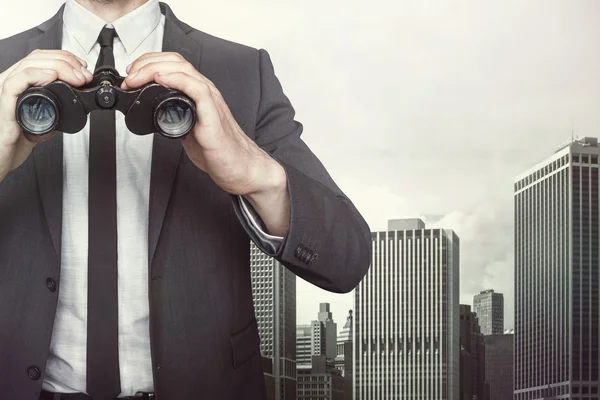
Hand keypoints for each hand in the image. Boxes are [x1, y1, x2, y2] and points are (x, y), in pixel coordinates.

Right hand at [0, 49, 92, 180]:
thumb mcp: (39, 125)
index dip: (64, 58)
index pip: (40, 59)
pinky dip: (35, 75)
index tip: (82, 68)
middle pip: (37, 58)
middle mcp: (10, 84)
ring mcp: (4, 92)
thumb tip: (66, 114)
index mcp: (19, 86)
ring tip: (76, 77)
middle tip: (84, 75)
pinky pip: (16, 82)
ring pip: (29, 65)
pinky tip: (51, 76)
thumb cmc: (12, 143)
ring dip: (59, 67)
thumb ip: (49, 116)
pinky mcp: (3, 104)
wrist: (0, 161)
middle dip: (66, 61)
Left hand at [124, 52, 289, 235]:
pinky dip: (177, 80)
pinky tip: (162, 80)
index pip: (174, 65)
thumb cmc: (219, 152)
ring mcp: (210, 102)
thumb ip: (174, 118)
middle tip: (129, 76)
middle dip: (147, 63)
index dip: (149, 63)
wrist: (241, 169)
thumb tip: (153, 115)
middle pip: (176, 61)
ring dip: (155, 69)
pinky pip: (197, 89)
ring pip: (184, 70)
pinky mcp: (213, 116)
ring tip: (137, 78)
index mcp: (199, 95)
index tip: (132, 74)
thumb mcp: (188, 130)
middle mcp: (206, 93)